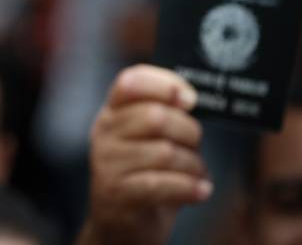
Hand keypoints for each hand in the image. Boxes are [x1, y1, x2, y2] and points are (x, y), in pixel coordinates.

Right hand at [79, 65, 210, 244]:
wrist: (121, 224)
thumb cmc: (146, 174)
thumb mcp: (149, 139)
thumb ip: (165, 116)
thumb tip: (192, 98)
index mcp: (112, 112)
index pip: (131, 81)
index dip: (164, 84)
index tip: (190, 99)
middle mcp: (104, 133)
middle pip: (156, 116)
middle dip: (189, 131)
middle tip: (195, 146)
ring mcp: (107, 164)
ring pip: (165, 152)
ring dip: (193, 165)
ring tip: (196, 174)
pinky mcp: (117, 194)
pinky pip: (162, 184)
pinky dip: (190, 188)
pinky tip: (200, 191)